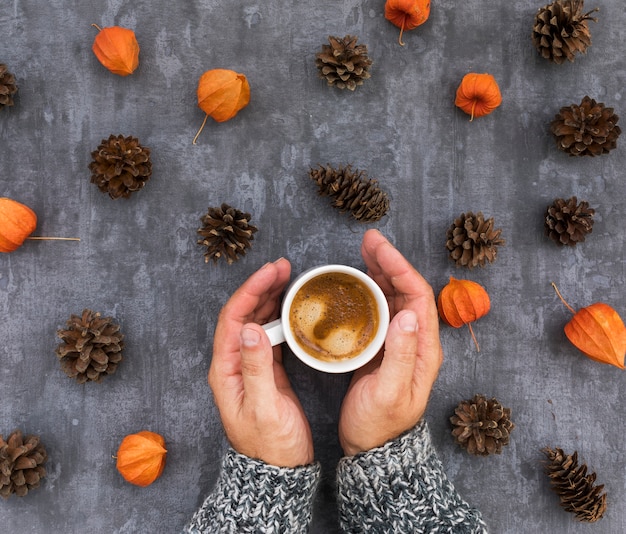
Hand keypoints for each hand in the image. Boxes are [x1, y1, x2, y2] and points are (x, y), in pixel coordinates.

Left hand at [208, 259, 313, 467]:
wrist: (277, 473)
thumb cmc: (271, 446)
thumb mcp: (265, 408)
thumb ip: (257, 368)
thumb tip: (250, 328)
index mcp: (226, 370)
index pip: (233, 319)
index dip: (251, 291)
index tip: (272, 272)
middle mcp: (233, 365)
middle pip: (242, 315)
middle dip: (261, 287)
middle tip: (284, 267)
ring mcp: (249, 367)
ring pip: (256, 322)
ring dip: (269, 299)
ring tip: (288, 279)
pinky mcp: (265, 372)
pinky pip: (268, 335)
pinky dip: (279, 317)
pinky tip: (291, 309)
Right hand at [338, 230, 443, 455]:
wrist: (374, 449)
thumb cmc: (381, 425)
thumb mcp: (390, 392)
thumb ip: (400, 355)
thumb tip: (405, 314)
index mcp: (424, 348)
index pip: (418, 294)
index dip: (399, 266)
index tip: (378, 247)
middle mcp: (416, 340)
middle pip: (407, 289)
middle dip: (389, 261)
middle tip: (368, 241)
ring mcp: (400, 343)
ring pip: (394, 297)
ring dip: (381, 272)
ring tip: (363, 253)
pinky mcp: (384, 348)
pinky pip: (381, 311)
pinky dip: (371, 291)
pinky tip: (357, 284)